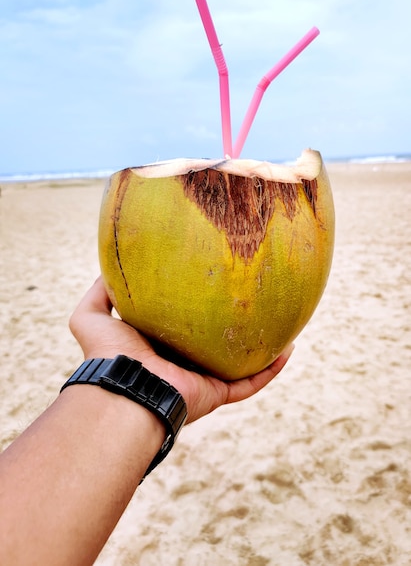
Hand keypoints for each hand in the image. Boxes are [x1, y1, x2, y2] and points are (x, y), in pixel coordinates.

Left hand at [69, 277, 293, 423]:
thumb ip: (99, 292)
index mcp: (159, 347)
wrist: (123, 389)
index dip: (197, 310)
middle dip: (232, 328)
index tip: (213, 288)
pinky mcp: (217, 393)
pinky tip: (288, 349)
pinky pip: (251, 382)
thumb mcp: (91, 316)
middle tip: (251, 302)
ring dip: (260, 348)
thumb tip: (108, 268)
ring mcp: (202, 380)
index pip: (183, 327)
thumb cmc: (107, 354)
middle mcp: (182, 364)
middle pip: (214, 344)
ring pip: (239, 363)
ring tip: (280, 325)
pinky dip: (271, 369)